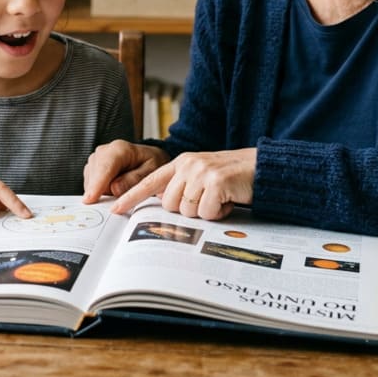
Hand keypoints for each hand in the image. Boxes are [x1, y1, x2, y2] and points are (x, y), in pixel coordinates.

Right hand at [82, 140, 169, 203]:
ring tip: (122, 187)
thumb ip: (134, 180)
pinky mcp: (91, 169)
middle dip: (105, 192)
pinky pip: (91, 187)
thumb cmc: (150, 163)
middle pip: (95, 178)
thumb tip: (114, 189)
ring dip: (104, 192)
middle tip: (125, 196)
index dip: (97, 184)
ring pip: (91, 184)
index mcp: (120, 149)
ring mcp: (95, 160)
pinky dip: (101, 192)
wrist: (147, 158)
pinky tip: (114, 188)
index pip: (104, 167)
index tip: (90, 199)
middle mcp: (103, 151)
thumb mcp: (152, 171)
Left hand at [110, 148, 256, 219]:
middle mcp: (188, 164)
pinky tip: (228, 201)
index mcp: (181, 162)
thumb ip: (182, 186)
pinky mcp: (216, 182)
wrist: (262, 167)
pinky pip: (206, 213)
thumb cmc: (232, 177)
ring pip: (187, 211)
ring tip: (220, 199)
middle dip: (187, 210)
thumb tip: (165, 207)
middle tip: (207, 201)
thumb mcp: (202, 176)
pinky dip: (218, 213)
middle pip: (170, 204)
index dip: (132, 196)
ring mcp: (201, 172)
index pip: (150, 182)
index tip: (116, 208)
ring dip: (205, 212)